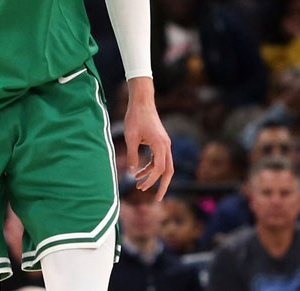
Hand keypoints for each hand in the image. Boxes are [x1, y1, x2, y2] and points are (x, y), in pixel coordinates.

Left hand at [124, 78, 173, 199]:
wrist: (141, 101)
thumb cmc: (135, 117)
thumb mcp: (130, 137)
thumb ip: (132, 155)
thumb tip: (132, 172)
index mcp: (160, 145)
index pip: (160, 168)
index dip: (151, 180)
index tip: (140, 187)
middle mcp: (166, 145)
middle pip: (169, 170)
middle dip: (163, 185)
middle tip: (158, 199)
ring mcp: (165, 143)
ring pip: (164, 165)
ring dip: (153, 176)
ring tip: (139, 185)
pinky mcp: (160, 142)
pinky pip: (159, 158)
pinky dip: (151, 167)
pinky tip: (139, 172)